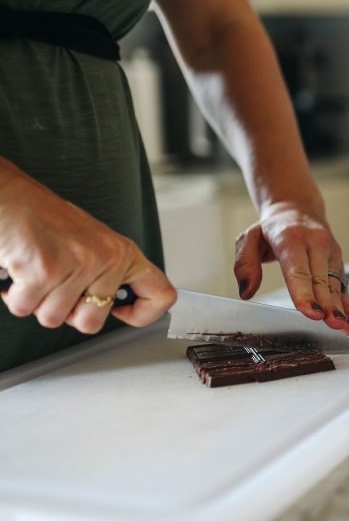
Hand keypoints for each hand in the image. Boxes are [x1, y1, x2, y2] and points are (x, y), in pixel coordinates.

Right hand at [0, 167, 175, 332]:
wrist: (9, 196)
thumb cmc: (44, 219)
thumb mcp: (92, 243)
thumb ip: (107, 274)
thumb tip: (117, 307)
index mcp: (123, 253)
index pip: (161, 295)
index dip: (143, 315)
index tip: (122, 312)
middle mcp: (107, 258)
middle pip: (91, 323)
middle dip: (67, 314)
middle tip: (56, 286)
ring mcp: (78, 264)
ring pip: (54, 319)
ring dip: (36, 302)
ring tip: (35, 272)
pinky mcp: (45, 270)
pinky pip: (26, 308)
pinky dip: (15, 295)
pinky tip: (19, 270)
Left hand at [234, 200, 348, 333]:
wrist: (297, 208)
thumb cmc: (273, 228)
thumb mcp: (249, 238)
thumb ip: (245, 264)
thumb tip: (247, 291)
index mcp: (291, 238)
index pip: (299, 270)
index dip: (305, 293)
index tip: (311, 312)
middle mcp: (316, 243)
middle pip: (321, 280)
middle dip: (328, 305)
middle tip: (332, 325)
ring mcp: (330, 252)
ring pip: (335, 284)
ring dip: (341, 308)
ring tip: (346, 328)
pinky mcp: (337, 261)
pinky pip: (344, 285)